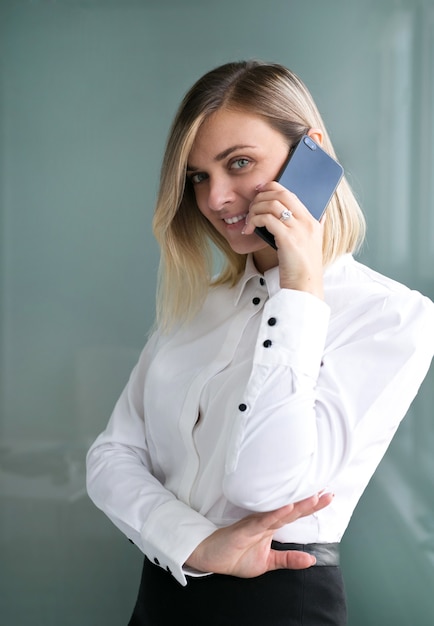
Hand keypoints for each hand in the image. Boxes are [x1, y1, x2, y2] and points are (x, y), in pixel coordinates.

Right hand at [185, 493, 332, 576]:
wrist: (209, 556)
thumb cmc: (235, 555)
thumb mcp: (267, 562)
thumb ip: (288, 559)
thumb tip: (311, 560)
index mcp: (271, 526)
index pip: (295, 515)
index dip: (311, 507)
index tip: (328, 497)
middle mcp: (265, 521)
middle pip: (291, 510)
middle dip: (310, 502)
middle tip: (328, 492)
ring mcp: (255, 524)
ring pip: (280, 512)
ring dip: (297, 505)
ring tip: (314, 497)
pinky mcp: (244, 530)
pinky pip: (262, 521)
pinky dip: (275, 514)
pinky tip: (287, 509)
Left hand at [244, 182, 324, 297]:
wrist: (305, 288)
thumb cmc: (302, 269)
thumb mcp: (310, 246)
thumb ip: (310, 229)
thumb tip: (310, 216)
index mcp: (312, 221)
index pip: (290, 193)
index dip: (271, 189)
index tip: (258, 194)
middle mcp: (307, 222)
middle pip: (281, 194)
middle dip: (261, 197)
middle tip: (250, 208)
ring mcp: (299, 230)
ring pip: (272, 205)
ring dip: (255, 210)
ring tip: (249, 221)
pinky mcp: (288, 239)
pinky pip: (266, 219)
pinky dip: (254, 221)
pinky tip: (249, 230)